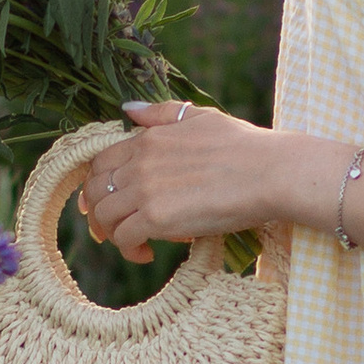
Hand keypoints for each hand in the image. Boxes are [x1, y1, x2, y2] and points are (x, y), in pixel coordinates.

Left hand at [77, 101, 278, 263]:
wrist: (268, 172)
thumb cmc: (244, 146)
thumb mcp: (199, 117)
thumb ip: (161, 114)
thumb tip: (129, 110)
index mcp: (148, 139)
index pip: (100, 162)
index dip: (97, 184)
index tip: (107, 201)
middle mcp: (140, 162)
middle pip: (95, 190)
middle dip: (98, 211)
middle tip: (116, 228)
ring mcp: (146, 190)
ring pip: (104, 216)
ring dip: (113, 234)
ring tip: (135, 243)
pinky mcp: (158, 217)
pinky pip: (124, 237)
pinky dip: (129, 249)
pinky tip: (146, 253)